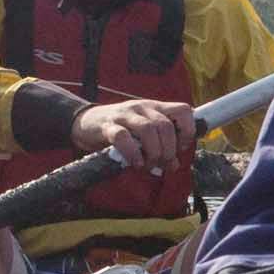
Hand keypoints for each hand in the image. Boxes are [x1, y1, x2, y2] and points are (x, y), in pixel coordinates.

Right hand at [75, 97, 201, 183]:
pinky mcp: (108, 126)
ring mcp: (124, 115)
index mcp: (155, 107)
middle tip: (162, 165)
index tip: (180, 149)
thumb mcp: (143, 131)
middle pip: (165, 126)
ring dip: (153, 153)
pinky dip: (132, 153)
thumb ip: (160, 145)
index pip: (183, 110)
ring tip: (148, 166)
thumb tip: (174, 165)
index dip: (187, 131)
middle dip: (168, 150)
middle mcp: (142, 107)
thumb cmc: (119, 129)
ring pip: (148, 130)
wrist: (85, 122)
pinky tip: (135, 163)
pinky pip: (123, 138)